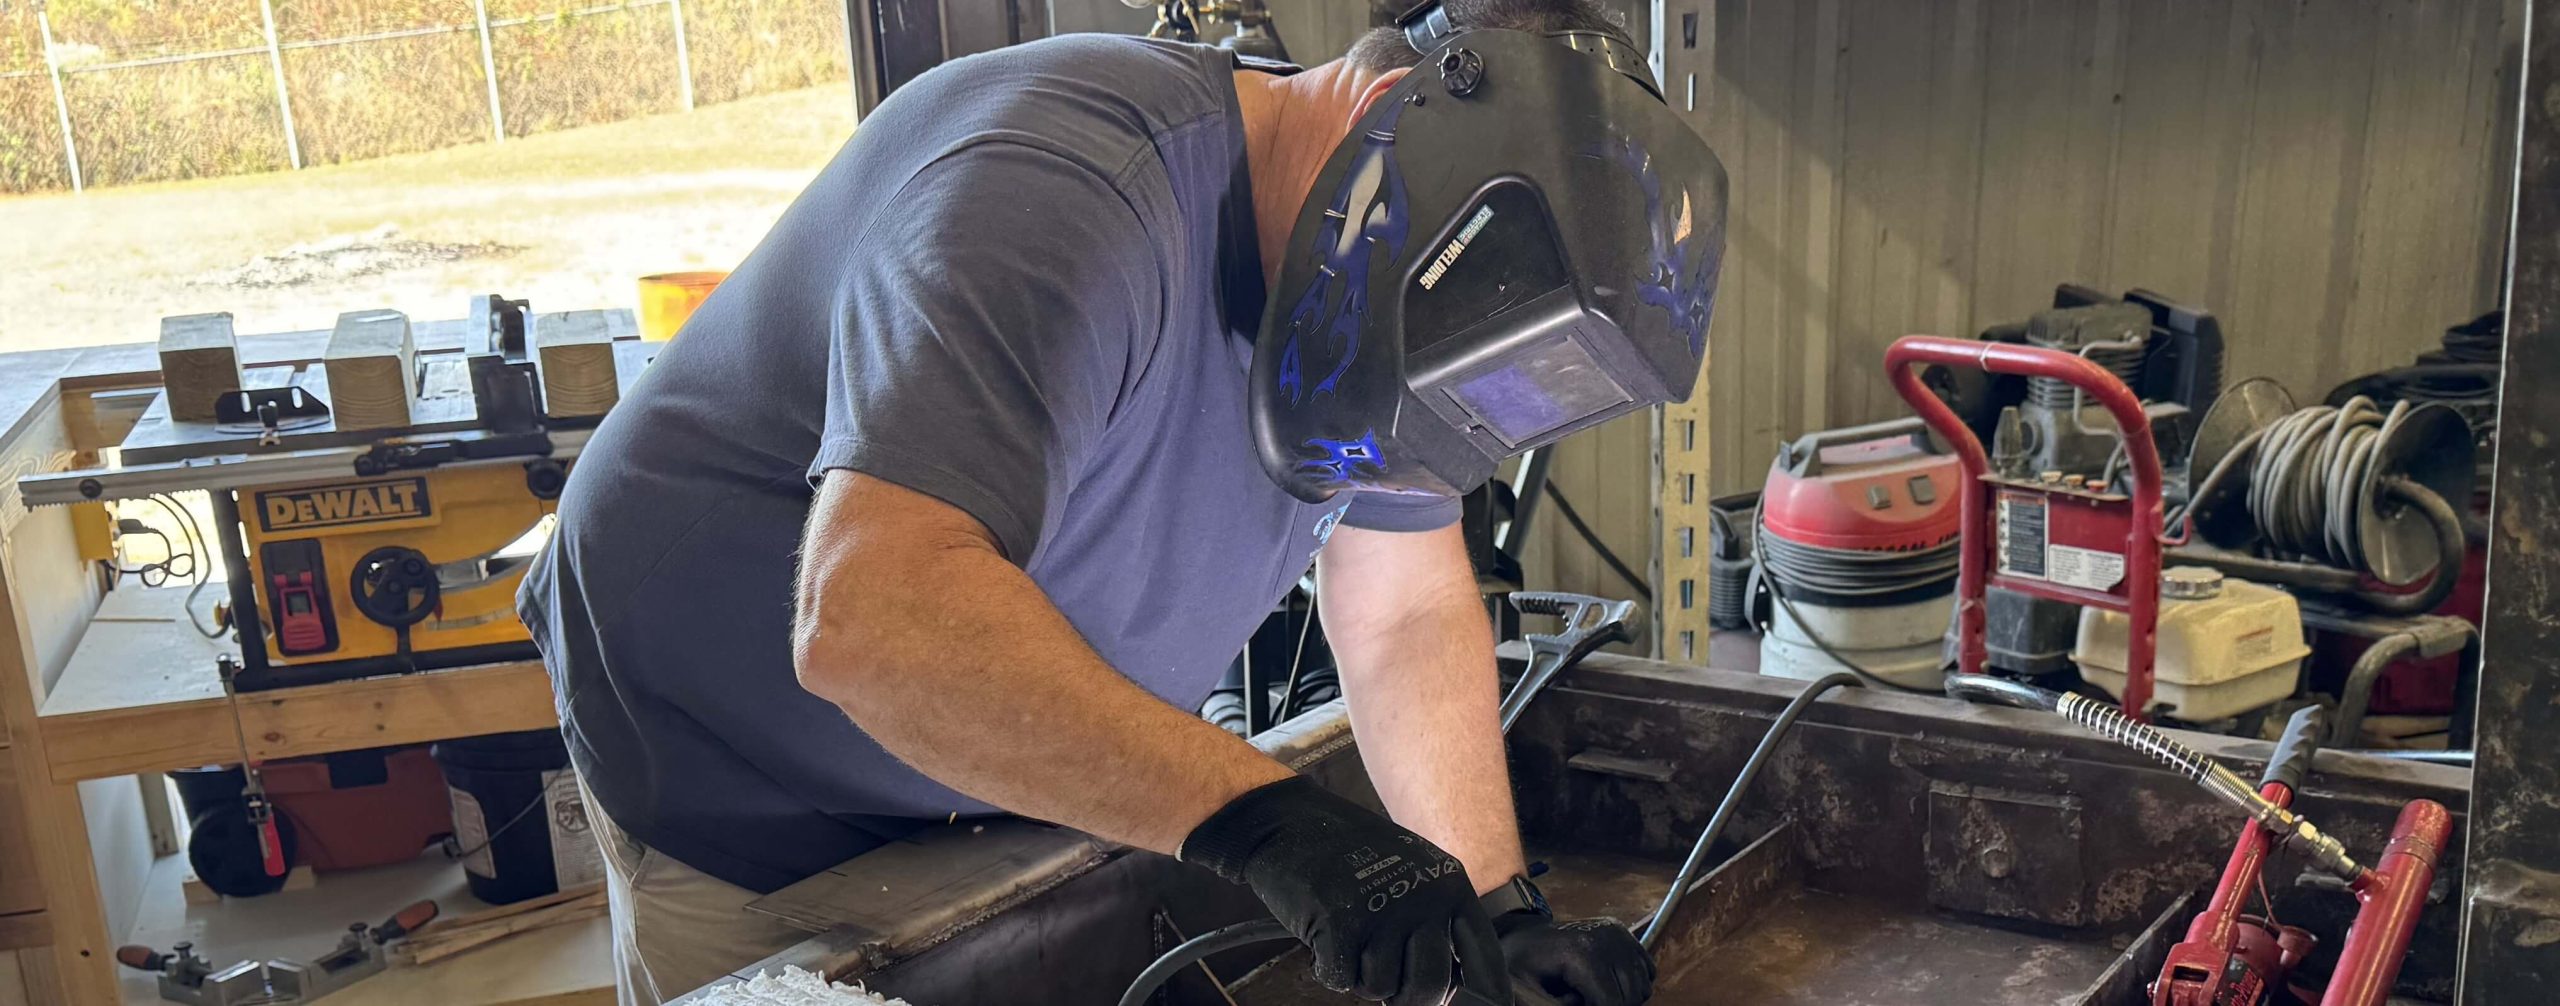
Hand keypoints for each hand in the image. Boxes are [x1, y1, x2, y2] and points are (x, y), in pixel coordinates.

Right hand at [1182, 776, 1509, 1004]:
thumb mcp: (1410, 871)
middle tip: (1386, 981)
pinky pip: (1342, 981)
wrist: (1289, 820)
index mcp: (1449, 885)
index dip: (1482, 995)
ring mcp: (1382, 911)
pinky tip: (1323, 939)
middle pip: (1431, 986)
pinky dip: (1327, 969)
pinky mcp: (1340, 924)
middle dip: (1407, 996)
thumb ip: (1433, 920)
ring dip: (1360, 975)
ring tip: (1348, 940)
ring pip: (1382, 987)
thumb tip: (1446, 987)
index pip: (1484, 958)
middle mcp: (1424, 898)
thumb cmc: (1349, 851)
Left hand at [1489, 910, 1652, 1005]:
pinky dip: (1633, 985)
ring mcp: (1617, 932)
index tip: (1578, 1005)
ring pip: (1642, 987)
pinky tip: (1608, 985)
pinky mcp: (1623, 932)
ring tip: (1593, 996)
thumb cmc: (1520, 966)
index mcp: (1582, 952)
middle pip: (1630, 996)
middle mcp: (1606, 938)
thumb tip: (1583, 1005)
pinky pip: (1647, 972)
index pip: (1611, 1002)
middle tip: (1582, 1001)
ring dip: (1622, 999)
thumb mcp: (1525, 992)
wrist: (1522, 934)